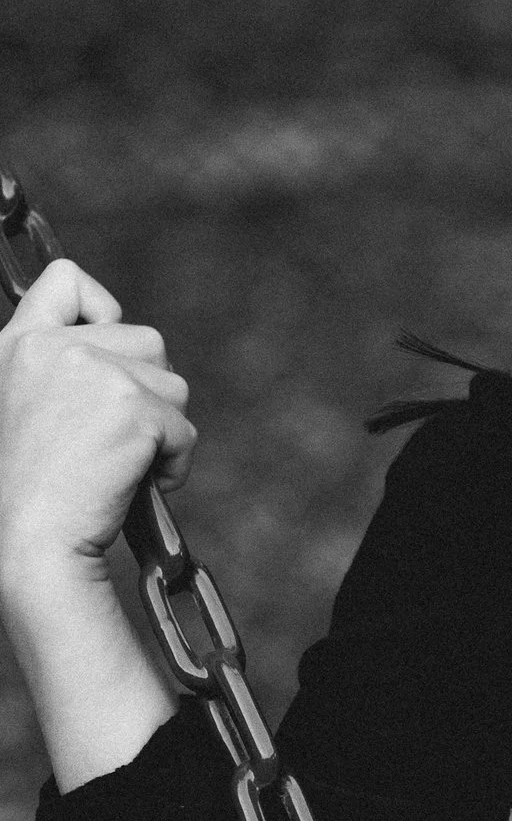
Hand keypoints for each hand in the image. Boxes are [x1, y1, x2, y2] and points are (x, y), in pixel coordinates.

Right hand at [0, 259, 194, 577]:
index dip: (101, 307)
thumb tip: (120, 342)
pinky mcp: (134, 407)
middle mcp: (54, 347)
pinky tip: (134, 483)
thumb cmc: (26, 488)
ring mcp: (95, 372)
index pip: (65, 280)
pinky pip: (185, 430)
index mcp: (17, 344)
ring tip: (117, 464)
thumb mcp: (19, 405)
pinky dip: (173, 462)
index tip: (109, 347)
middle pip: (147, 340)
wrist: (28, 540)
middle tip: (110, 440)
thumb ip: (57, 367)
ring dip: (162, 428)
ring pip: (173, 384)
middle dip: (148, 390)